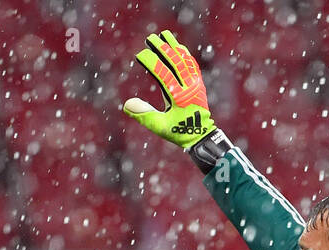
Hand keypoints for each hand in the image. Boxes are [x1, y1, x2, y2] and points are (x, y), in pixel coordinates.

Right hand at [121, 30, 215, 147]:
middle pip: (175, 62)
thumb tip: (127, 104)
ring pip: (185, 61)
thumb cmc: (179, 133)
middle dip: (162, 48)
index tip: (140, 54)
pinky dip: (184, 55)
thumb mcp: (159, 126)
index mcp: (179, 97)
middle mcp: (189, 88)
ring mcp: (196, 85)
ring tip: (164, 34)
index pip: (164, 74)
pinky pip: (192, 65)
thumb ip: (144, 114)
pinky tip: (178, 47)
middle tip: (150, 38)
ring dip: (174, 46)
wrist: (202, 136)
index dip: (152, 62)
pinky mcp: (199, 84)